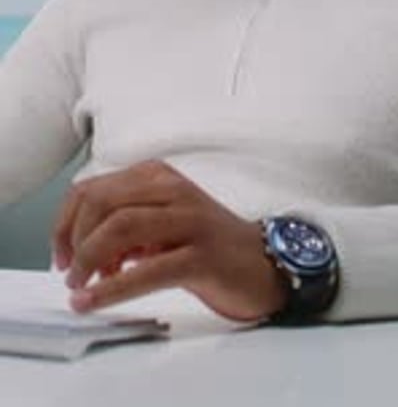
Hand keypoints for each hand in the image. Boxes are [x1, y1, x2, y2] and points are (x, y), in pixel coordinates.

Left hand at [52, 160, 287, 319]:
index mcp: (158, 175)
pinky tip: (94, 300)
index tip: (60, 252)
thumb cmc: (205, 242)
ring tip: (81, 286)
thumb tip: (80, 246)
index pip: (93, 187)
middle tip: (71, 272)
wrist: (261, 262)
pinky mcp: (200, 255)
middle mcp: (172, 189)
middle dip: (73, 240)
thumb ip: (122, 221)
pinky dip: (111, 289)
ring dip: (88, 260)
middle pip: (101, 202)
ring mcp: (189, 220)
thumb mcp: (158, 220)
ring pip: (119, 227)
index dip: (64, 222)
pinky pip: (146, 270)